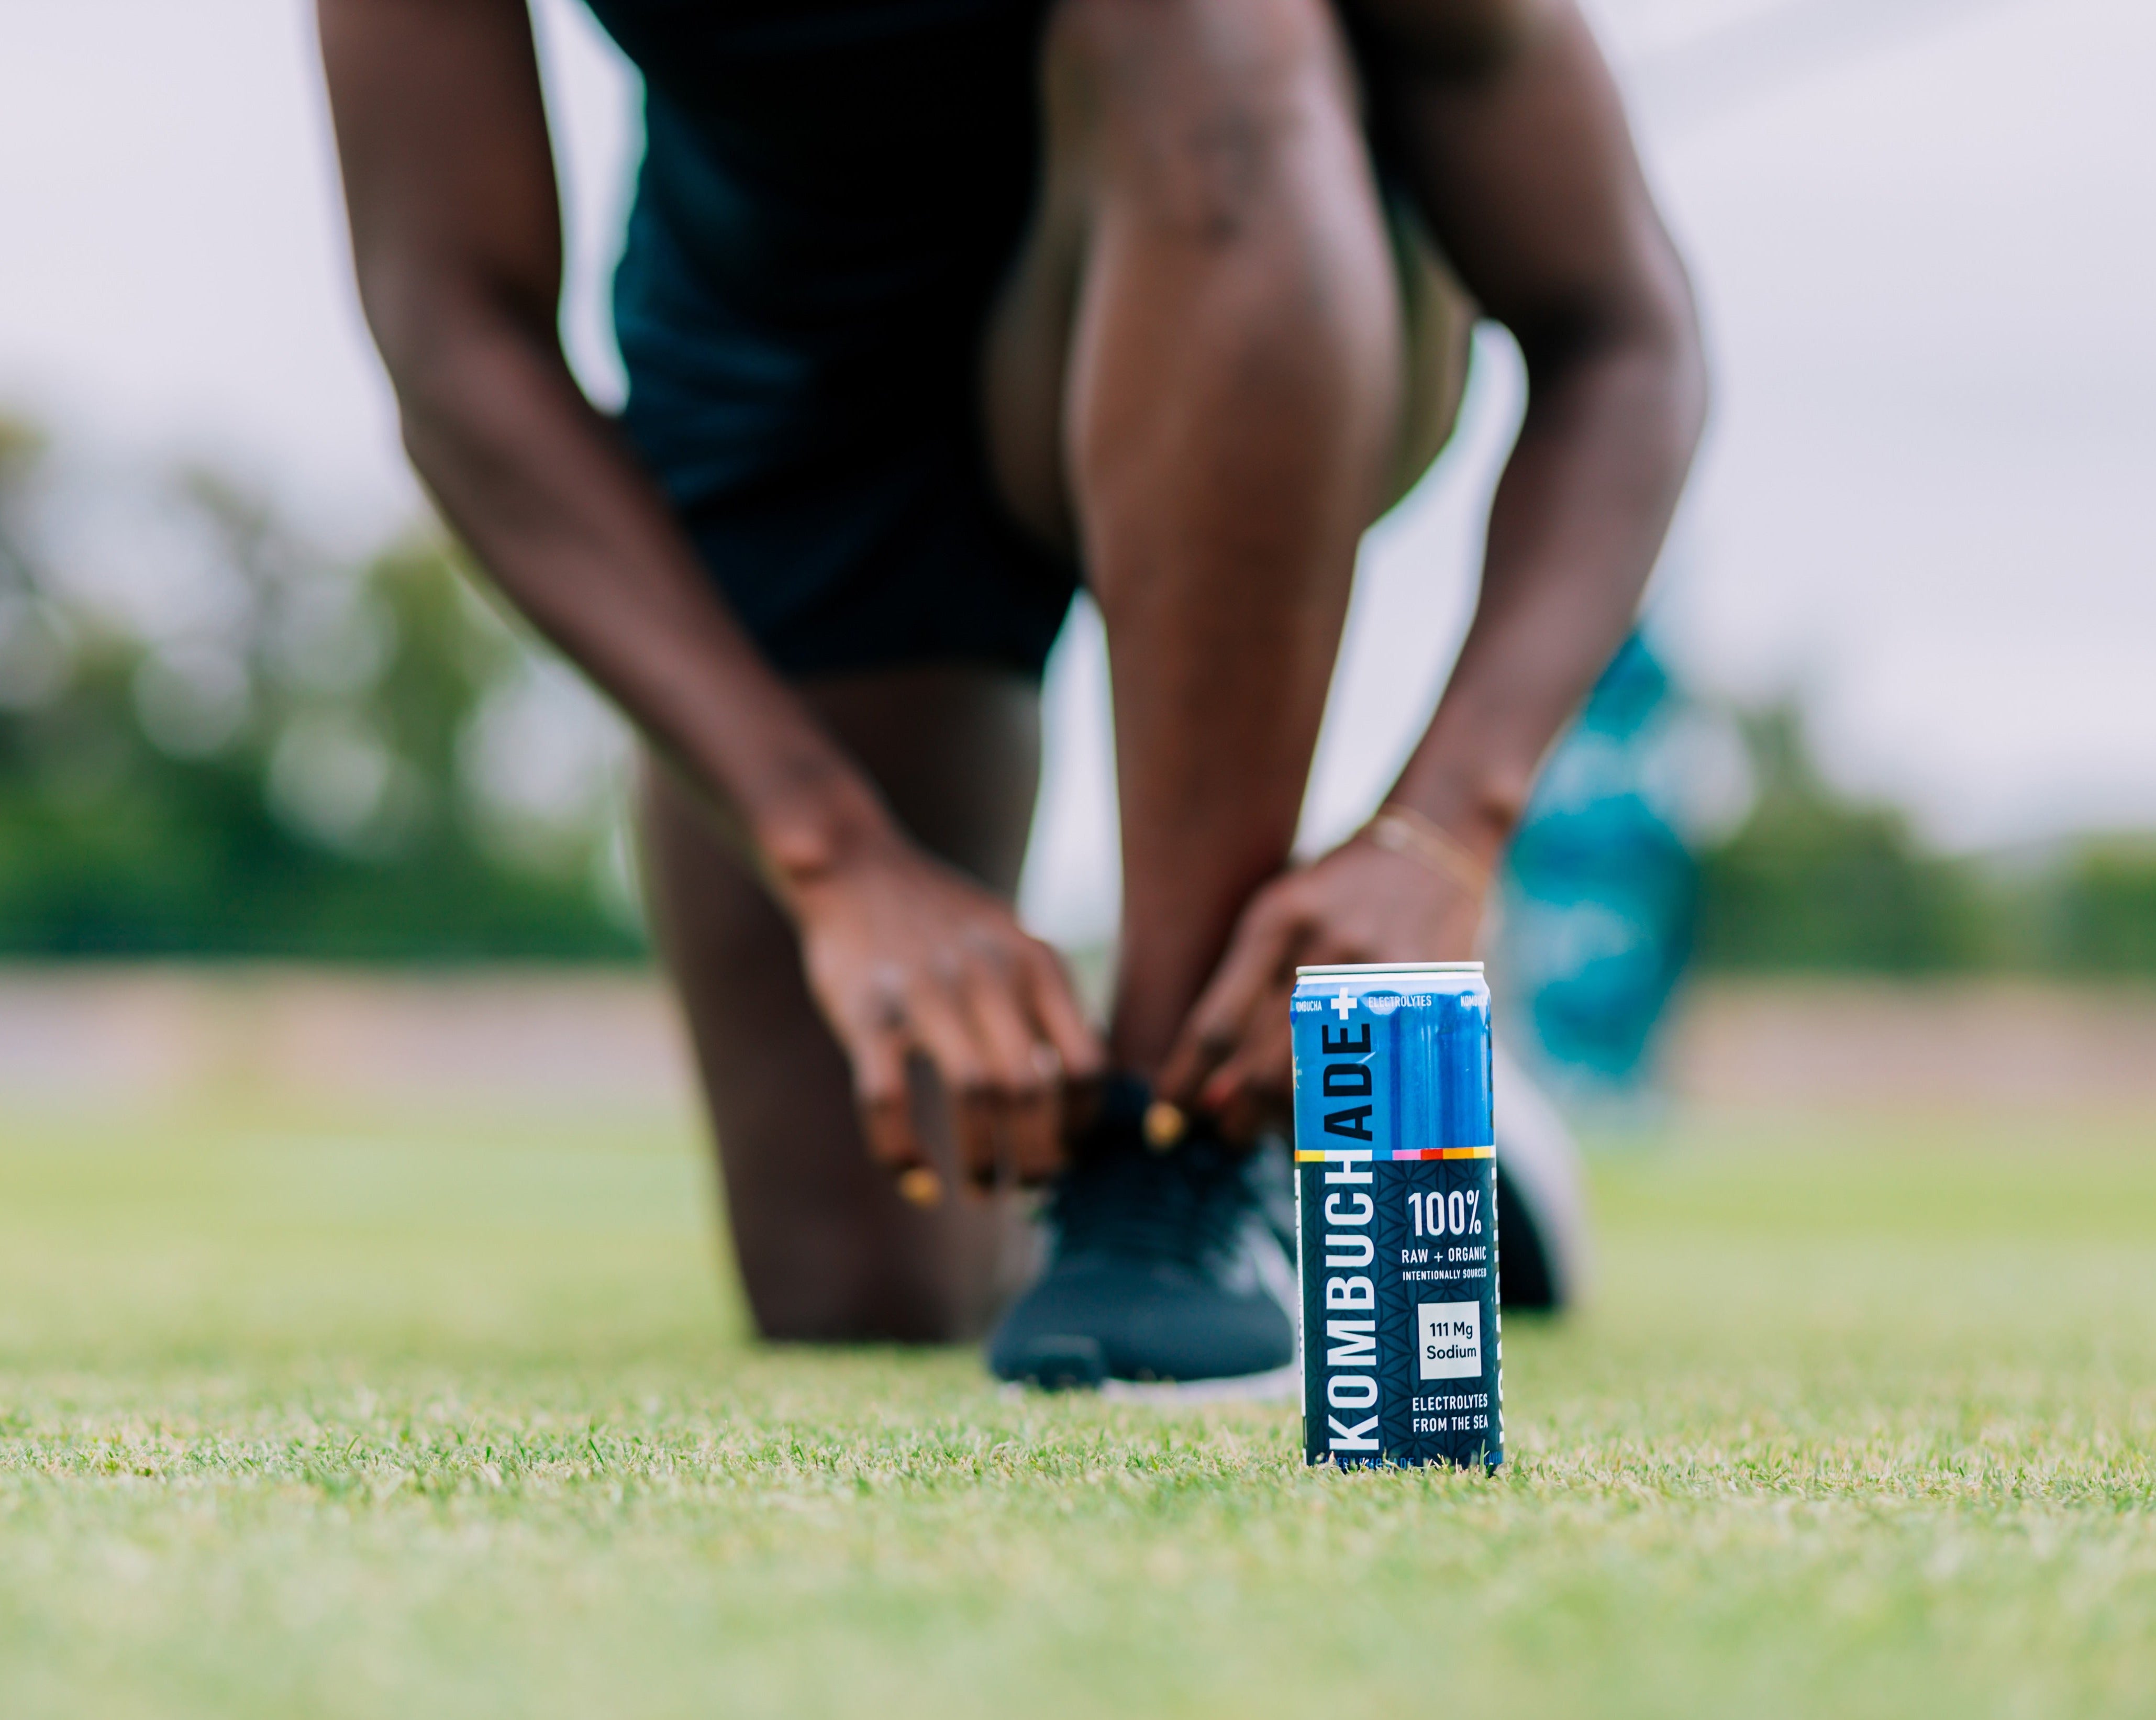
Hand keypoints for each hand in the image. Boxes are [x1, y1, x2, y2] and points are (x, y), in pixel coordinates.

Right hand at [788, 830, 1105, 1191]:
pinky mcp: (866, 1013)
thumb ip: (1049, 1003)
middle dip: (1039, 1157)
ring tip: (986, 1192)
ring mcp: (925, 992)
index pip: (1086, 1063)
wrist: (857, 867)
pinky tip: (919, 1184)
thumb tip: (1086, 1089)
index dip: (1083, 1125)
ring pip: (973, 1096)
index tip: (1071, 1153)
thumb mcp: (1014, 942)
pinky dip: (903, 1155)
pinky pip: (888, 1100)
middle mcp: (988, 974)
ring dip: (984, 1160)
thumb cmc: (943, 920)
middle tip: (1032, 1192)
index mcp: (1036, 961)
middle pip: (1033, 1089)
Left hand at [1157, 827, 1486, 1140]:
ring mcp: (1376, 974)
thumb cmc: (1340, 890)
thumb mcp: (1280, 914)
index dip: (1185, 1080)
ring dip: (1280, 1117)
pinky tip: (1326, 1121)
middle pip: (1260, 1062)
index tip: (1165, 1114)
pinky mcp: (1423, 995)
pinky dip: (1345, 1107)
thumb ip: (1245, 985)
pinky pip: (1372, 1072)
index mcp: (1274, 921)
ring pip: (1316, 1076)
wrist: (1431, 845)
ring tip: (1264, 1130)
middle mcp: (1321, 948)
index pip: (1217, 1024)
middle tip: (1223, 1130)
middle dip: (1233, 1111)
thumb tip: (1213, 1080)